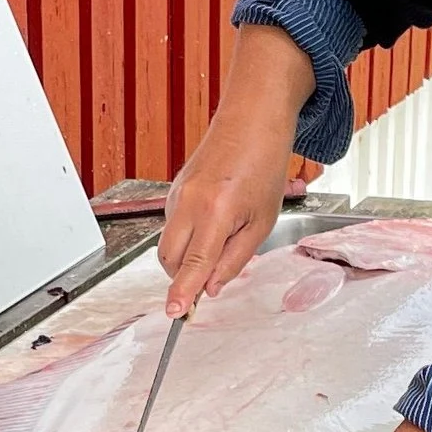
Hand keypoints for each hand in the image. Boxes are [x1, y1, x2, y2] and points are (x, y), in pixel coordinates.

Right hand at [158, 28, 312, 316]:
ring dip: (184, 258)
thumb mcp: (262, 221)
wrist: (251, 119)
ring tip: (219, 241)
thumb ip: (235, 259)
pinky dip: (185, 236)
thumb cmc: (264, 165)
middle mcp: (191, 202)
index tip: (174, 312)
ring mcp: (177, 194)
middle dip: (182, 278)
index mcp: (218, 211)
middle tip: (205, 282)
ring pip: (167, 244)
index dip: (183, 292)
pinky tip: (211, 222)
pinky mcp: (173, 189)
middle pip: (169, 259)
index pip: (194, 263)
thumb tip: (211, 287)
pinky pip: (171, 226)